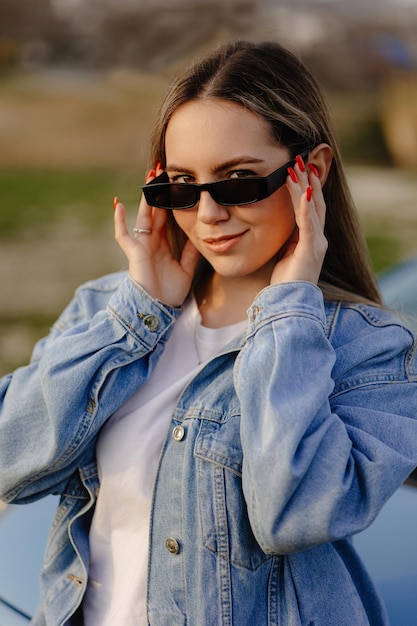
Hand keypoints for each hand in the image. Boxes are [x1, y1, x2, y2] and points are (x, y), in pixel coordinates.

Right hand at [114, 169, 199, 306]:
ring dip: (146, 197)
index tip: (176, 183)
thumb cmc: (171, 291)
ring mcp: (141, 245)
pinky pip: (123, 235)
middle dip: (158, 191)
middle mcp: (151, 241)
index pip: (167, 216)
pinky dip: (119, 221)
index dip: (170, 200)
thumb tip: (202, 234)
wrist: (159, 308)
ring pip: (143, 216)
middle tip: (162, 170)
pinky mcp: (133, 253)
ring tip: (149, 177)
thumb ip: (192, 251)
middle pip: (155, 210)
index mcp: (163, 243)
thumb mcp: (187, 268)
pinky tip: (119, 203)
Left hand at [270, 154, 327, 285]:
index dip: (305, 186)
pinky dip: (307, 207)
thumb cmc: (284, 281)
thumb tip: (278, 223)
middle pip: (314, 201)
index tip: (297, 167)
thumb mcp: (283, 253)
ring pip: (313, 208)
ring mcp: (317, 244)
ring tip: (298, 168)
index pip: (309, 206)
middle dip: (307, 179)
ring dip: (305, 186)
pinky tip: (304, 192)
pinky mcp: (311, 251)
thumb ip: (286, 238)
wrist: (289, 304)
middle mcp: (318, 238)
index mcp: (311, 238)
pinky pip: (310, 225)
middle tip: (298, 158)